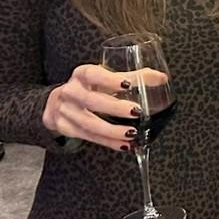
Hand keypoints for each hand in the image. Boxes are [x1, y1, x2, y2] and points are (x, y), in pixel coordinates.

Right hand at [42, 64, 161, 152]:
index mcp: (82, 74)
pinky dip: (108, 142)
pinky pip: (89, 137)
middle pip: (91, 100)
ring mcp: (65, 111)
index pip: (93, 74)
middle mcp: (71, 91)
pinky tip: (124, 144)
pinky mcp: (65, 128)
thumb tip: (162, 78)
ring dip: (112, 131)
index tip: (127, 83)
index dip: (109, 79)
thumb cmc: (88, 87)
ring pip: (89, 123)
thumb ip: (133, 77)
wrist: (57, 102)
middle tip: (136, 111)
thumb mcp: (105, 78)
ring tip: (132, 133)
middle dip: (114, 107)